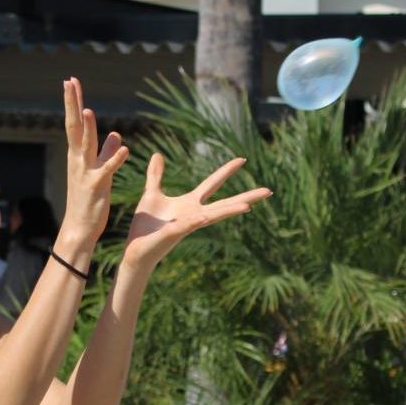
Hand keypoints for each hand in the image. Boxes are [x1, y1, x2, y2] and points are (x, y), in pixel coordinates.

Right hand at [61, 78, 127, 243]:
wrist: (80, 227)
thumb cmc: (88, 200)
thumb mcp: (99, 172)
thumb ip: (107, 152)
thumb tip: (116, 135)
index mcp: (78, 155)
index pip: (75, 123)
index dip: (74, 102)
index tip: (71, 81)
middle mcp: (77, 160)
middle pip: (74, 127)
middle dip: (73, 104)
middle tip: (69, 82)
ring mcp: (85, 173)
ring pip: (86, 146)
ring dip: (88, 128)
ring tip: (89, 110)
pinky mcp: (96, 187)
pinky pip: (106, 171)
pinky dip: (115, 159)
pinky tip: (125, 149)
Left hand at [123, 154, 271, 268]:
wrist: (136, 249)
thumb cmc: (145, 226)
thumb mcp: (151, 193)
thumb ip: (156, 176)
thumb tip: (157, 155)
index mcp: (189, 204)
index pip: (212, 184)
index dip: (226, 171)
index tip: (242, 159)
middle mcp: (194, 214)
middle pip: (225, 203)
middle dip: (247, 196)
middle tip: (269, 191)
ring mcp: (188, 224)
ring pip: (214, 215)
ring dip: (231, 210)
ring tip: (249, 205)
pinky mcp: (176, 232)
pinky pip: (189, 225)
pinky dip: (198, 220)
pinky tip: (206, 216)